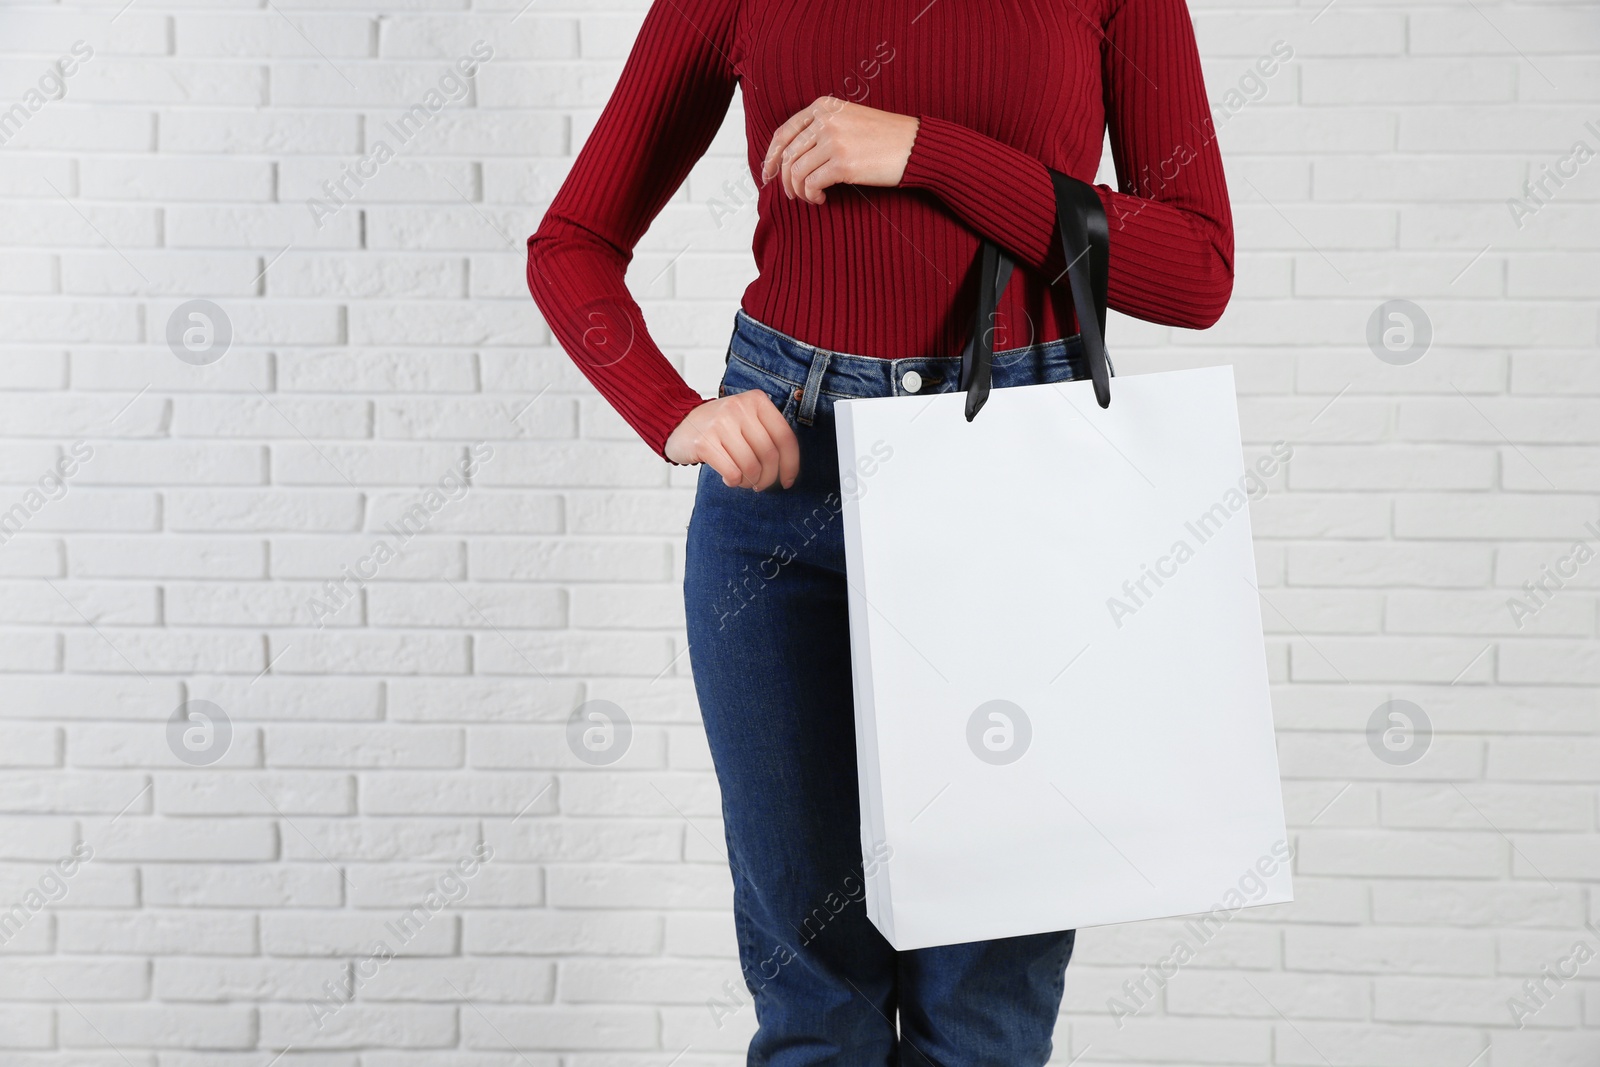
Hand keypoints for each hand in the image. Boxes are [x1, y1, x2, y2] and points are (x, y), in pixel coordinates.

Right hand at [665, 391, 800, 490]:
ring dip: (750, 481)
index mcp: (757, 400)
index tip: (787, 480)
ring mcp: (720, 423)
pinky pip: (732, 472)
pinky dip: (734, 481)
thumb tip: (789, 469)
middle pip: (769, 454)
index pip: (785, 437)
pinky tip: (729, 478)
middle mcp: (740, 407)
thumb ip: (768, 434)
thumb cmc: (719, 426)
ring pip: (751, 465)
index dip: (791, 464)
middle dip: (768, 477)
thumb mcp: (747, 418)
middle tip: (761, 485)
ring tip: (743, 481)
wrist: (678, 421)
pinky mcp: (704, 441)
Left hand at [761, 97, 919, 205]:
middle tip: (792, 195)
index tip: (767, 175)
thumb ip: (822, 128)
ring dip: (800, 192)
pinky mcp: (842, 164)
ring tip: (811, 198)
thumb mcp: (850, 120)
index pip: (784, 133)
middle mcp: (825, 120)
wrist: (915, 145)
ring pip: (796, 172)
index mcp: (824, 106)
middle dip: (784, 180)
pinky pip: (811, 185)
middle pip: (788, 156)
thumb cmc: (886, 137)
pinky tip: (822, 199)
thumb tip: (792, 156)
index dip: (771, 157)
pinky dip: (812, 196)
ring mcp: (833, 141)